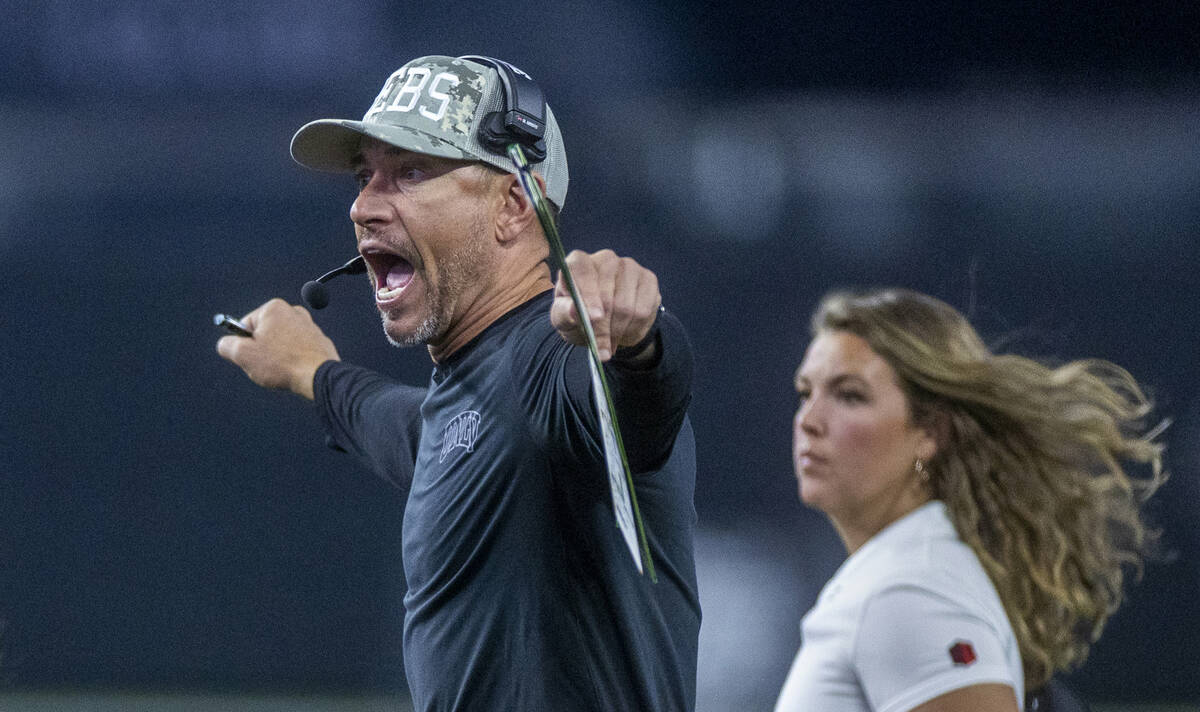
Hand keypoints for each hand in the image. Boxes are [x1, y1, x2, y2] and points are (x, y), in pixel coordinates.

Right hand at [215, 298, 339, 399]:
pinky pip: (296, 351)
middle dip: (261, 351)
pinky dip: (292, 361)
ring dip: (277, 357)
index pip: (246, 325)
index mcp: (274, 308)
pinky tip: (295, 370)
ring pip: (280, 344)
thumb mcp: (243, 354)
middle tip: (266, 364)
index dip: (243, 344)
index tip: (250, 356)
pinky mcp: (318, 341)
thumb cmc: (281, 363)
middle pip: (264, 334)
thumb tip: (225, 344)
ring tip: (282, 369)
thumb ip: (227, 345)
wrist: (318, 376)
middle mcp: (293, 312)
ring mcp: (309, 326)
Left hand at [550, 249, 661, 361]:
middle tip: (601, 348)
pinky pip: (644, 310)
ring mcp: (629, 267)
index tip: (594, 318)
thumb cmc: (579, 316)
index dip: (588, 294)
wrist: (605, 323)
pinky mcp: (648, 278)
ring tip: (611, 339)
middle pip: (607, 295)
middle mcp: (605, 259)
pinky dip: (634, 328)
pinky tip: (626, 331)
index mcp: (578, 263)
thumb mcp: (563, 319)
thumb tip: (573, 309)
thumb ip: (564, 314)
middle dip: (603, 327)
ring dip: (618, 331)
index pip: (582, 270)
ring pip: (627, 306)